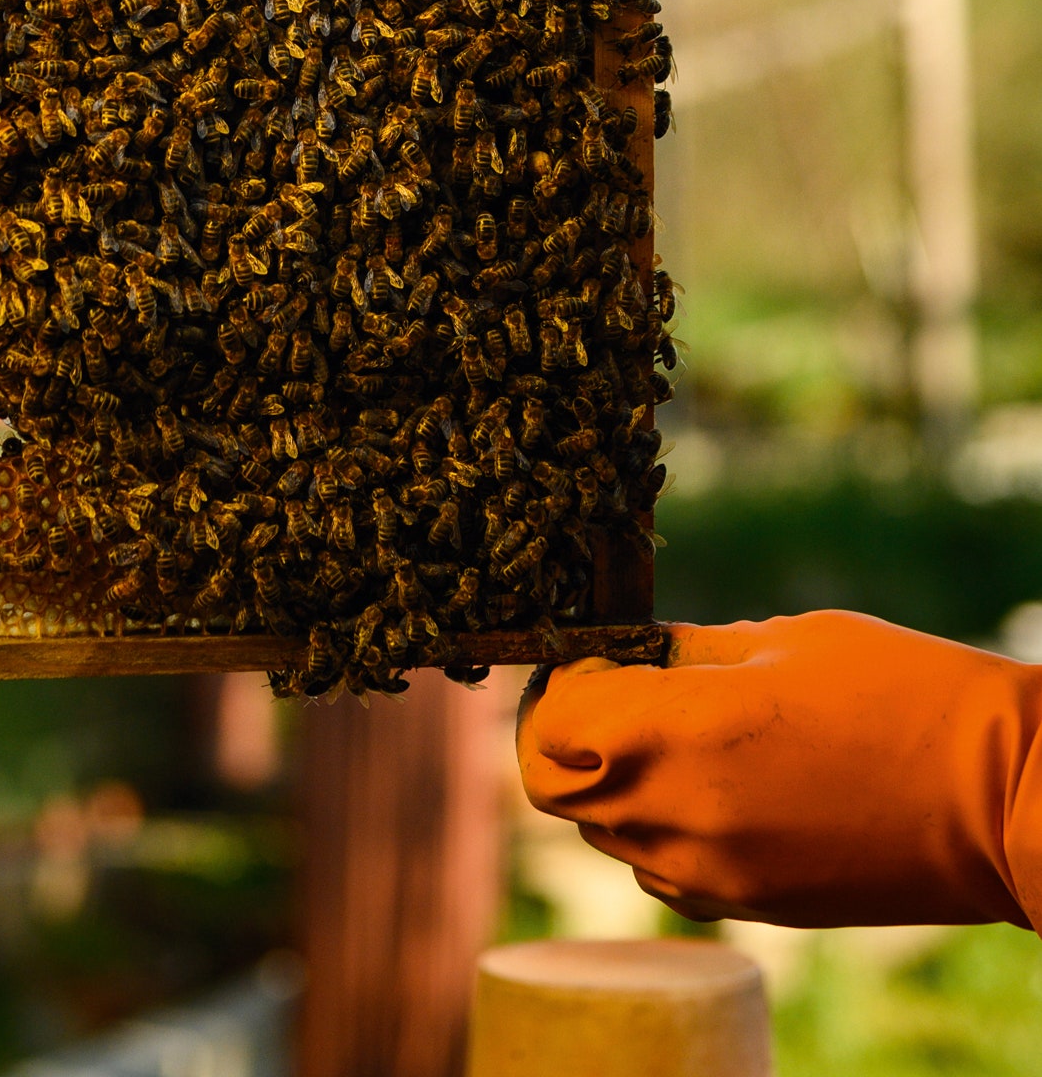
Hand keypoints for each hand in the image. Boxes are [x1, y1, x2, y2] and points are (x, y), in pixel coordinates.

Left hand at [517, 612, 1041, 928]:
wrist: (1005, 799)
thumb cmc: (902, 693)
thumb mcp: (785, 639)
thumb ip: (688, 652)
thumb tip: (629, 651)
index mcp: (680, 731)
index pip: (550, 726)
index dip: (559, 685)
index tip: (595, 658)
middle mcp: (680, 816)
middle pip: (558, 791)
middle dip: (567, 738)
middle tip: (612, 692)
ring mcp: (714, 877)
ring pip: (606, 836)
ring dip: (613, 785)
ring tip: (673, 734)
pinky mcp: (752, 909)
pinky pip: (664, 874)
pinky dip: (662, 832)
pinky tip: (715, 787)